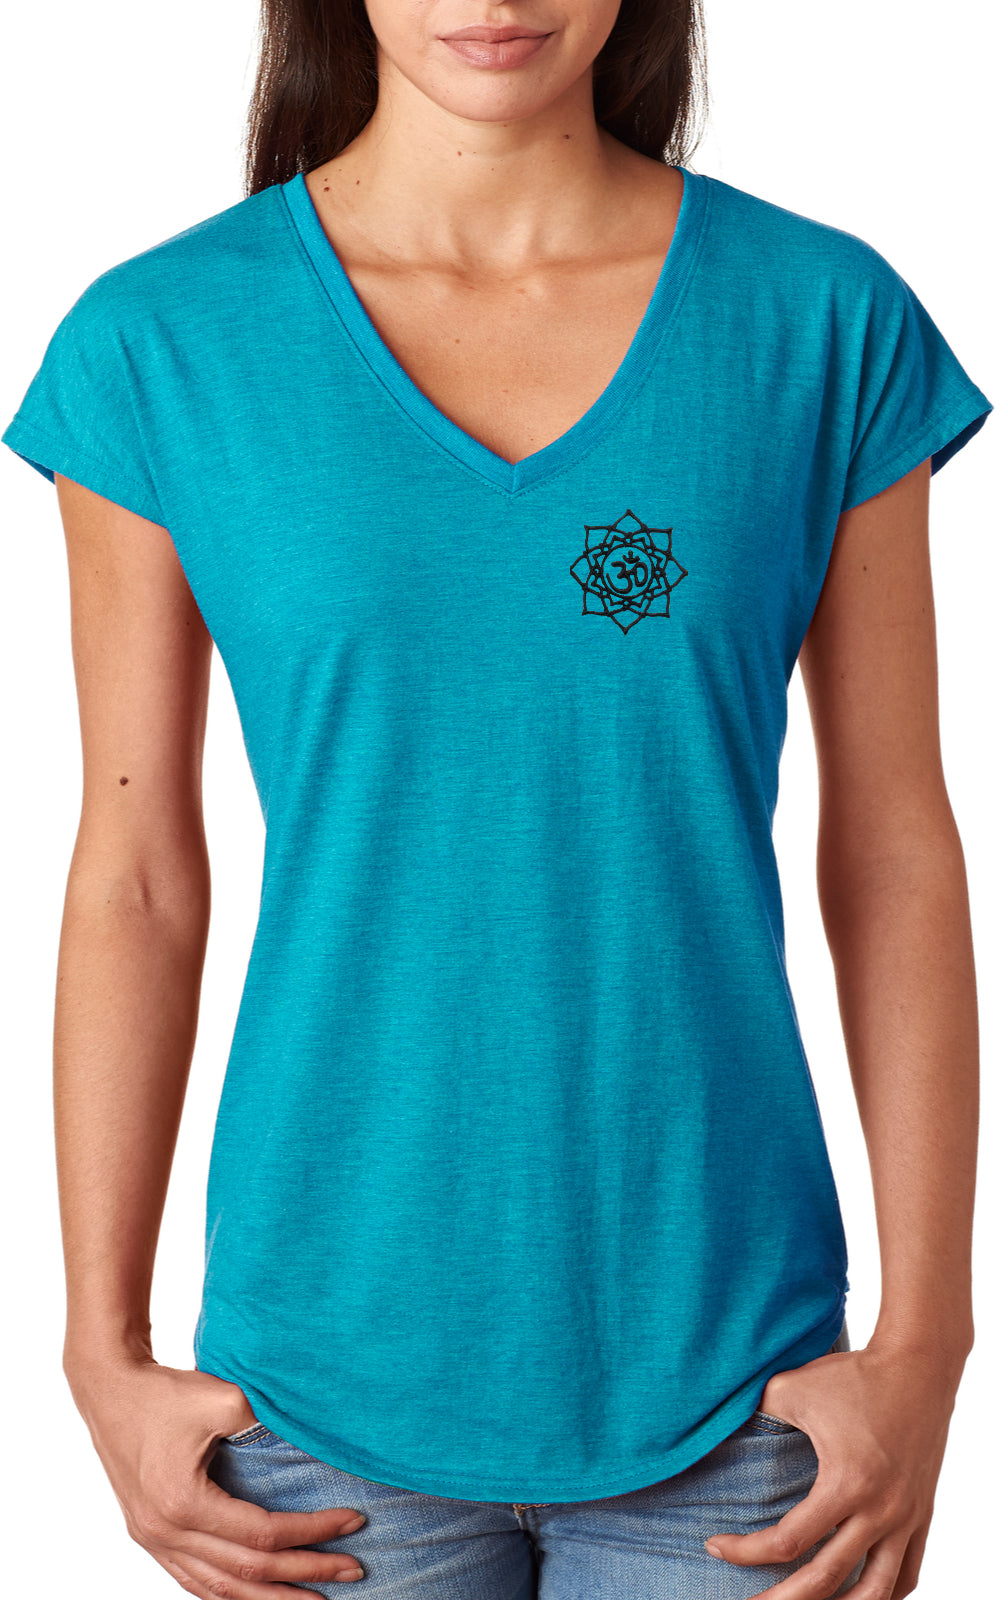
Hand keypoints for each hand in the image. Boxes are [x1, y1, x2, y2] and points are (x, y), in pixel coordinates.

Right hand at [65, 1354, 365, 1593]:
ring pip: (219, 1589)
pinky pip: (194, 1582)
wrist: (109, 1390)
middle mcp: (165, 1532)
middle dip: (305, 1573)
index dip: (313, 1531)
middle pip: (247, 1570)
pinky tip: (258, 1595)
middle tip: (354, 1570)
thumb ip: (264, 1424)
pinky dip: (231, 1594)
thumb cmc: (165, 1392)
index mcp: (183, 1502)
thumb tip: (310, 1444)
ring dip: (270, 1598)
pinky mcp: (150, 1537)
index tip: (353, 1521)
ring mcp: (153, 1541)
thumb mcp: (221, 1398)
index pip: (263, 1533)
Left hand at [701, 1337, 966, 1597]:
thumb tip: (718, 1428)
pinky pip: (907, 1573)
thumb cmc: (852, 1376)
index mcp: (846, 1484)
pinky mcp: (922, 1515)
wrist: (918, 1367)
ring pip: (876, 1592)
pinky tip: (858, 1597)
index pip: (788, 1541)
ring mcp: (906, 1518)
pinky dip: (884, 1594)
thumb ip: (755, 1413)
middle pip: (827, 1581)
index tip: (714, 1546)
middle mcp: (880, 1511)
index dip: (745, 1552)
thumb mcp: (792, 1387)